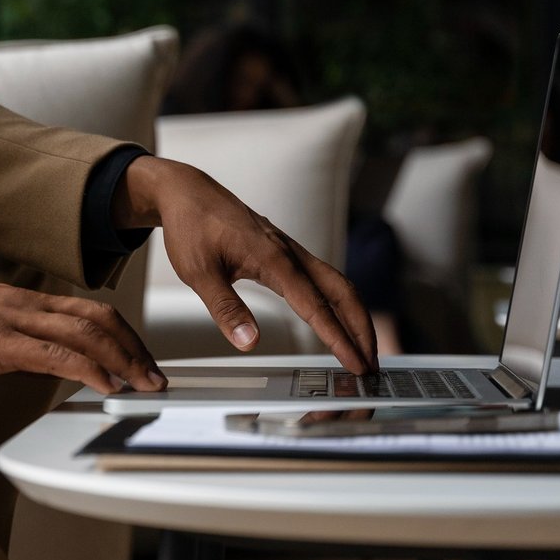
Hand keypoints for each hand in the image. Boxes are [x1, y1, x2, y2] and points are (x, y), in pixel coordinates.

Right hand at [0, 257, 167, 395]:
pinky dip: (88, 368)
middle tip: (155, 376)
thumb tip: (42, 363)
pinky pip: (54, 353)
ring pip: (85, 331)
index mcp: (23, 300)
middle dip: (134, 347)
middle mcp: (25, 303)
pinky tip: (105, 385)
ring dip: (123, 359)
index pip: (88, 311)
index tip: (141, 360)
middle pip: (98, 317)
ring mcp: (12, 319)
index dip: (124, 335)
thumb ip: (14, 340)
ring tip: (142, 383)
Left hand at [114, 155, 378, 373]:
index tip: (355, 364)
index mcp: (273, 258)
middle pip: (343, 293)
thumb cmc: (191, 225)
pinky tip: (338, 322)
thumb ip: (225, 307)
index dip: (338, 338)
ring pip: (338, 285)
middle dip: (363, 330)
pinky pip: (323, 280)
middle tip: (372, 367)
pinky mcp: (285, 253)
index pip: (315, 305)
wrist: (187, 192)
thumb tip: (249, 342)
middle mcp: (290, 253)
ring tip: (364, 351)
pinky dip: (339, 305)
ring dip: (356, 318)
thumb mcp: (198, 271)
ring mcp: (291, 252)